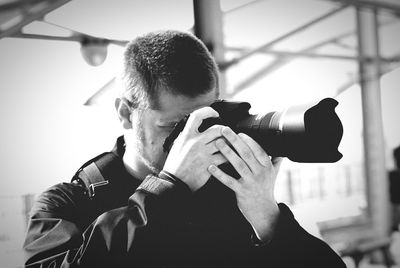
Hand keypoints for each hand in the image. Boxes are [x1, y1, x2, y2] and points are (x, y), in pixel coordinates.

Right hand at [163, 107, 225, 191]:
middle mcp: (195, 142)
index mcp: (186, 136)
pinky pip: (224, 157)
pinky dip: (229, 157)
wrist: (174, 183)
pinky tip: (230, 158)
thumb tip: (196, 127)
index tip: (215, 114)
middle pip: (217, 129)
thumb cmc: (174, 165)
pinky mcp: (209, 164)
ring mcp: (203, 153)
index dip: (208, 111)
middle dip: (225, 130)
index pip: (197, 116)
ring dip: (230, 144)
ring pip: (224, 143)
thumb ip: (187, 136)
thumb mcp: (177, 145)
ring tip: (232, 145)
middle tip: (227, 133)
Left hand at [208, 127, 282, 241]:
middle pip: (247, 153)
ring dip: (227, 152)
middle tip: (225, 130)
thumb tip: (281, 149)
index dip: (249, 140)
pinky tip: (211, 167)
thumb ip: (275, 161)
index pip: (258, 150)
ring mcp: (251, 182)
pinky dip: (219, 174)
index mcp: (267, 167)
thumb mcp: (274, 175)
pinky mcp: (241, 191)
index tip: (239, 132)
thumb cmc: (266, 191)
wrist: (264, 212)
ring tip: (218, 143)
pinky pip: (229, 181)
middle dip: (235, 140)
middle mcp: (260, 173)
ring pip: (238, 164)